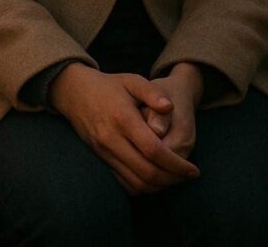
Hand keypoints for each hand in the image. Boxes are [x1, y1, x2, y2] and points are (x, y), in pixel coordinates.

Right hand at [49, 63, 199, 194]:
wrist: (74, 92)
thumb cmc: (108, 85)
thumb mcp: (131, 80)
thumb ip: (152, 92)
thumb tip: (169, 107)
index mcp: (123, 118)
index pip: (154, 150)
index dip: (176, 164)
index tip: (193, 170)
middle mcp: (112, 139)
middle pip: (147, 172)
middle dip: (172, 179)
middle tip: (188, 176)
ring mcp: (104, 151)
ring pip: (136, 182)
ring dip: (159, 186)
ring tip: (175, 179)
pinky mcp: (100, 159)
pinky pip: (123, 183)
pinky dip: (142, 187)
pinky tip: (155, 179)